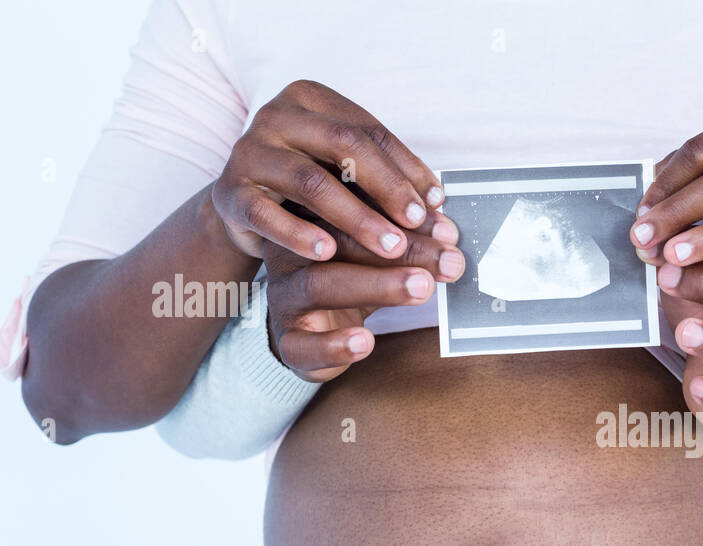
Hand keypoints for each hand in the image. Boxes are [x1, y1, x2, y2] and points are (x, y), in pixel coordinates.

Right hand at [212, 79, 443, 261]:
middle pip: (344, 145)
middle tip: (418, 224)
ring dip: (356, 218)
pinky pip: (266, 213)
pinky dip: (299, 234)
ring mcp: (250, 153)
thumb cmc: (308, 185)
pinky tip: (328, 254)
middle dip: (388, 187)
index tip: (436, 203)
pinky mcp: (231, 193)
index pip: (369, 130)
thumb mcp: (344, 170)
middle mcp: (276, 116)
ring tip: (391, 248)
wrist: (243, 206)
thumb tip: (436, 202)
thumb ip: (385, 177)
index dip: (407, 167)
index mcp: (311, 100)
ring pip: (310, 181)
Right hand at [261, 204, 464, 382]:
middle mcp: (291, 251)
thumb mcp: (378, 254)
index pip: (356, 206)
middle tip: (448, 260)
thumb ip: (406, 240)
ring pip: (320, 285)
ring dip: (377, 286)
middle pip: (341, 241)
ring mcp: (283, 295)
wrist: (310, 332)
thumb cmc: (351, 280)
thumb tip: (449, 231)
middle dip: (402, 251)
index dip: (403, 216)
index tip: (448, 230)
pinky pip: (303, 344)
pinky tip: (366, 341)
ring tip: (421, 288)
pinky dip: (335, 344)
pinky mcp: (287, 340)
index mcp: (311, 218)